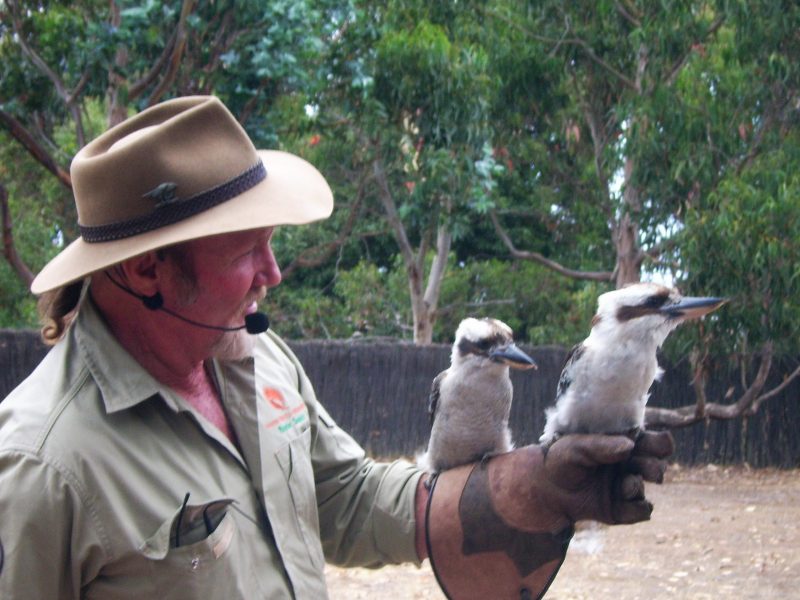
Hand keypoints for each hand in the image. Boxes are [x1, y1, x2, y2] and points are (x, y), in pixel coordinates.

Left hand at [464, 430, 673, 534]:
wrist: (545, 488)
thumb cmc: (560, 460)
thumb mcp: (576, 447)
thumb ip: (602, 446)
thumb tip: (630, 446)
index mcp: (622, 443)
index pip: (650, 439)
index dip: (662, 439)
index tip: (668, 437)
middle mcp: (630, 464)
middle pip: (656, 462)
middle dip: (655, 466)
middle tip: (651, 470)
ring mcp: (627, 486)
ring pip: (647, 485)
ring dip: (640, 485)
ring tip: (628, 483)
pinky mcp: (623, 509)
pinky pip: (642, 511)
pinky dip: (637, 507)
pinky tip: (624, 500)